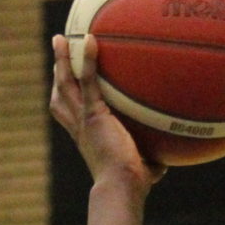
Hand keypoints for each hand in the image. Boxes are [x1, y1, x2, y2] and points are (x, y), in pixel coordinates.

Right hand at [50, 32, 161, 190]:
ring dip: (62, 59)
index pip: (69, 112)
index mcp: (86, 136)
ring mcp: (83, 119)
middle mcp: (79, 126)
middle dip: (58, 71)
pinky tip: (91, 39)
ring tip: (61, 37)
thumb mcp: (140, 169)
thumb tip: (165, 160)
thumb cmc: (132, 184)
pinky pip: (89, 81)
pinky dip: (89, 60)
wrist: (121, 186)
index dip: (65, 95)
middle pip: (61, 93)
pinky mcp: (93, 115)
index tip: (66, 81)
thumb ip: (149, 161)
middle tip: (60, 49)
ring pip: (66, 83)